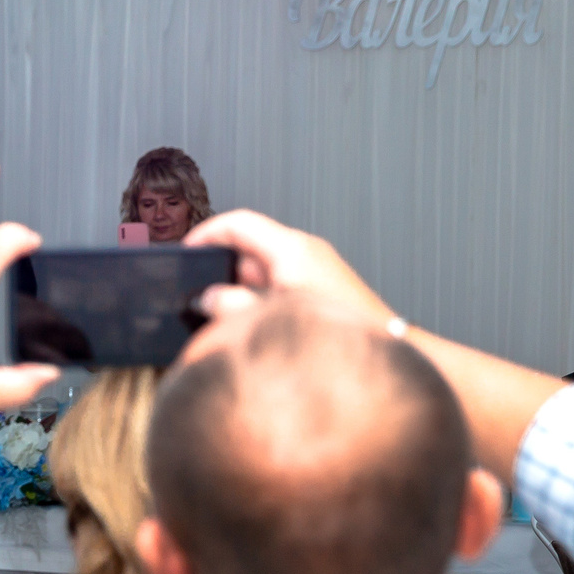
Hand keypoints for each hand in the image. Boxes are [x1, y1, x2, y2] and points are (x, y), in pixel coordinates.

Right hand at [185, 209, 392, 329]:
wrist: (386, 350)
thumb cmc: (338, 334)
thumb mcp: (269, 318)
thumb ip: (231, 306)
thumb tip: (209, 299)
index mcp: (292, 249)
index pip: (239, 224)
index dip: (206, 234)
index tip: (188, 251)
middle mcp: (306, 251)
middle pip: (250, 248)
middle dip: (222, 271)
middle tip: (202, 297)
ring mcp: (317, 268)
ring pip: (264, 267)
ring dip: (242, 289)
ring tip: (229, 317)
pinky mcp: (323, 286)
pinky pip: (281, 281)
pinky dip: (262, 297)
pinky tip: (257, 325)